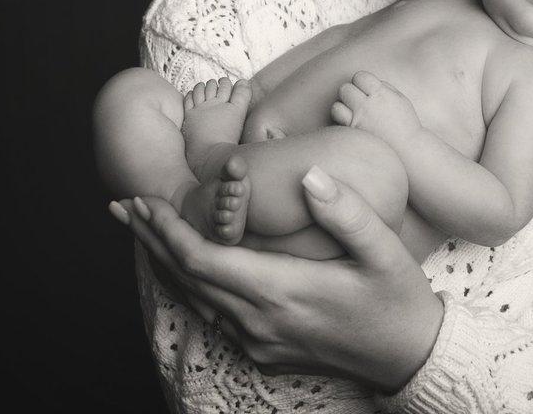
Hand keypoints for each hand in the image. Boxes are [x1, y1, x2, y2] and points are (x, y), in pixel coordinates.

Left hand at [109, 166, 443, 392]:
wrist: (410, 356)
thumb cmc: (399, 299)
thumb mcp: (384, 251)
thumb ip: (346, 212)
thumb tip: (309, 176)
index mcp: (281, 291)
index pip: (203, 259)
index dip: (167, 230)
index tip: (144, 199)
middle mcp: (259, 321)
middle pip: (186, 277)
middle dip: (152, 239)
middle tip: (122, 207)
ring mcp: (259, 340)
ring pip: (195, 298)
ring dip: (165, 262)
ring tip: (142, 231)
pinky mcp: (265, 350)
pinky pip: (213, 315)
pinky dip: (189, 284)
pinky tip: (186, 266)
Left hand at [331, 71, 421, 145]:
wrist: (407, 150)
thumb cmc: (405, 123)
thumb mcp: (401, 99)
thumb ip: (385, 87)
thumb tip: (368, 83)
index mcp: (381, 95)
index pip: (360, 76)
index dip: (362, 80)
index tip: (367, 88)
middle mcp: (367, 106)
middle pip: (345, 89)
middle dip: (351, 92)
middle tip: (359, 100)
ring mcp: (358, 121)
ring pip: (336, 105)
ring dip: (343, 106)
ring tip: (353, 111)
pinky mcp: (353, 135)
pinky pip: (337, 121)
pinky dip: (342, 120)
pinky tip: (351, 122)